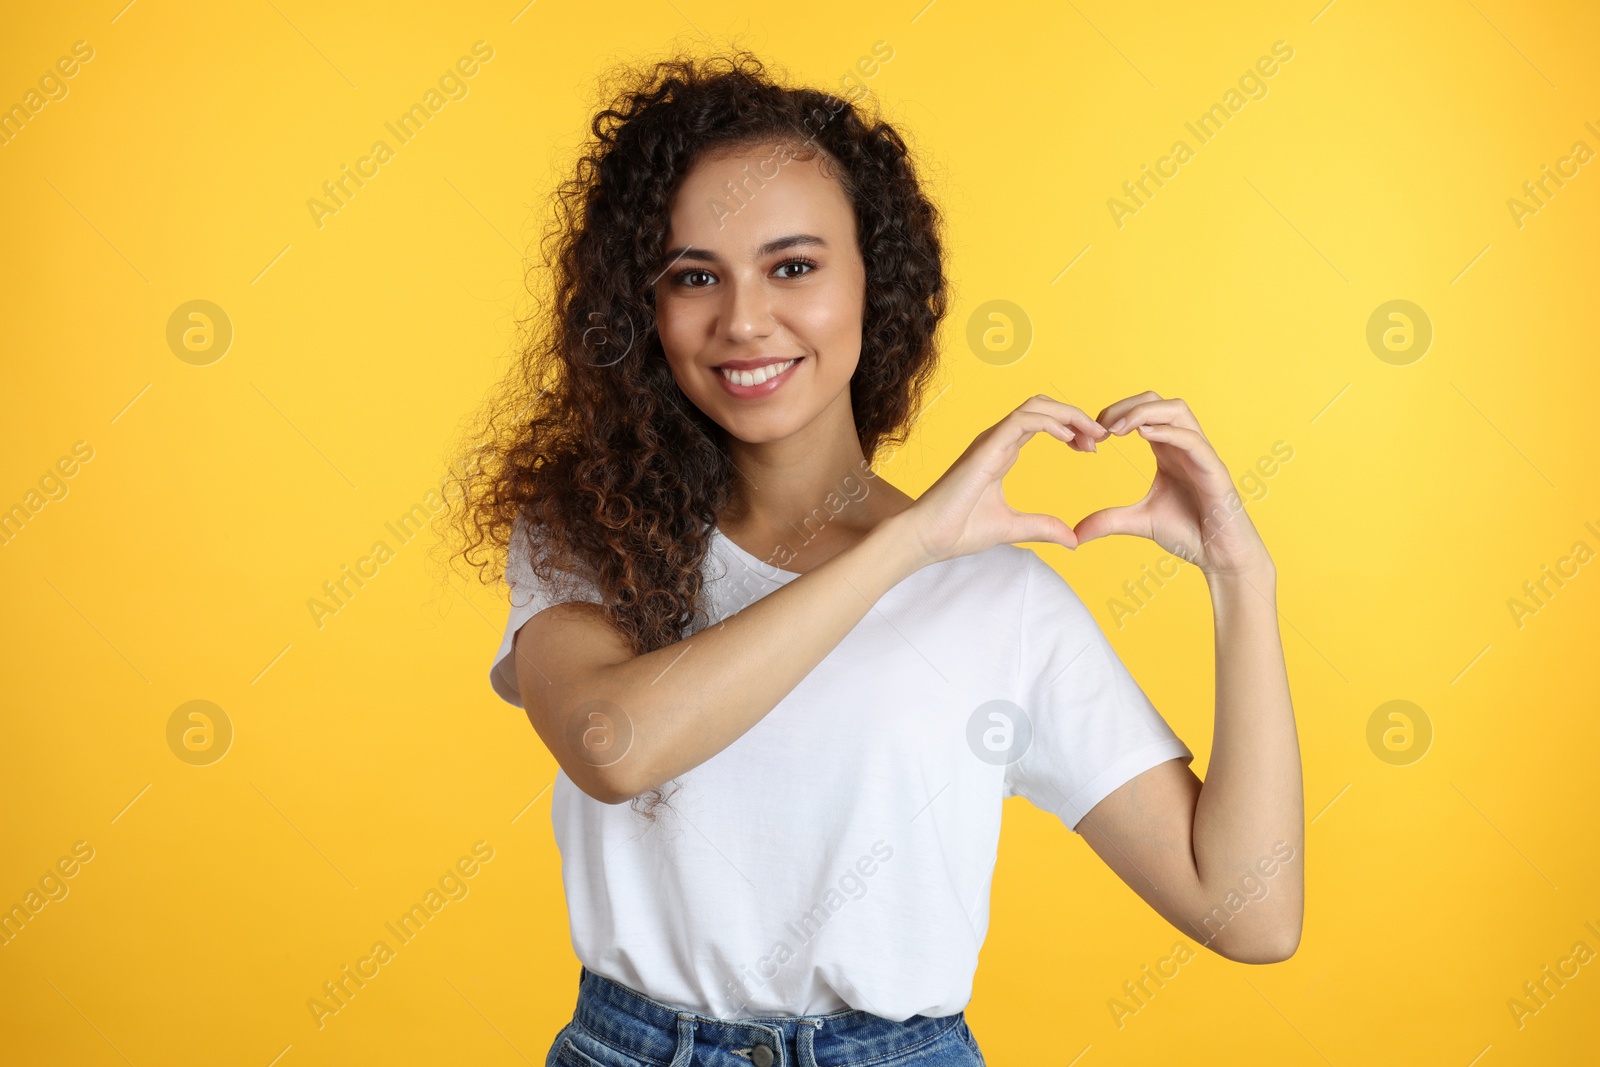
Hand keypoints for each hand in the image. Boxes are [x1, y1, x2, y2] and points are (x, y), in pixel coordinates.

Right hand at [906, 395, 1106, 564]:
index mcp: (1002, 453)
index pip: (1042, 423)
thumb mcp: (1013, 528)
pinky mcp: (985, 447)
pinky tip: (1069, 437)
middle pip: (1043, 407)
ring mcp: (990, 440)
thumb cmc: (959, 530)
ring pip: (1035, 407)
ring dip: (1069, 415)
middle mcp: (997, 440)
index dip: (1071, 429)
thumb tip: (1072, 539)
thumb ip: (1042, 528)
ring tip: (1092, 434)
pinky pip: (1022, 420)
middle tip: (1100, 438)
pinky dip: (1050, 422)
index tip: (1092, 448)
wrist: (928, 537)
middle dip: (1075, 416)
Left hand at [1074, 392, 1271, 578]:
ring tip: (1117, 429)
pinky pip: (1192, 439)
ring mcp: (1201, 453)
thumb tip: (1073, 535)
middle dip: (1125, 406)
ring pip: (1176, 410)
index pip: (1141, 413)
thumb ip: (1107, 521)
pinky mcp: (1213, 469)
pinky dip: (1167, 432)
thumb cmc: (1188, 532)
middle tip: (1099, 428)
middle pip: (1157, 400)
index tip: (1090, 437)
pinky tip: (1143, 436)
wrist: (1220, 556)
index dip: (1114, 415)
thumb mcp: (1138, 522)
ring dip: (1144, 412)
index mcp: (1166, 450)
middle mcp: (1184, 444)